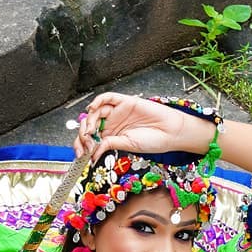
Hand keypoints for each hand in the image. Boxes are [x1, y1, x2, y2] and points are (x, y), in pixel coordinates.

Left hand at [71, 93, 209, 162]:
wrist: (170, 132)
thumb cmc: (153, 141)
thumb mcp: (127, 145)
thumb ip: (109, 144)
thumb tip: (92, 153)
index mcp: (111, 136)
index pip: (92, 138)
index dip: (83, 144)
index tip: (81, 153)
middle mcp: (112, 123)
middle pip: (91, 124)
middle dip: (84, 132)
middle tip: (85, 141)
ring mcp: (117, 112)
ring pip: (96, 111)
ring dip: (89, 119)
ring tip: (89, 129)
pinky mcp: (124, 101)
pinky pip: (108, 97)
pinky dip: (98, 101)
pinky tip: (93, 108)